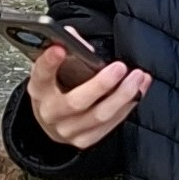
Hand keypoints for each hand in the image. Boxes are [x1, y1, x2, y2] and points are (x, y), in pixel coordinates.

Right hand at [28, 43, 148, 153]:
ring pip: (99, 116)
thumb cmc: (57, 86)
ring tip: (137, 77)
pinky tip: (139, 90)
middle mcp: (50, 112)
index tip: (59, 48)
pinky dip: (128, 106)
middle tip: (119, 67)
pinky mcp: (84, 140)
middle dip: (100, 85)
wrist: (53, 120)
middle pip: (76, 102)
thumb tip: (77, 40)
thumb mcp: (56, 68)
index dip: (49, 62)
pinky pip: (110, 124)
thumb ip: (67, 49)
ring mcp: (67, 130)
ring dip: (122, 96)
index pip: (41, 75)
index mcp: (39, 89)